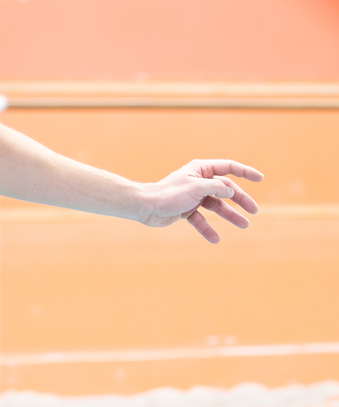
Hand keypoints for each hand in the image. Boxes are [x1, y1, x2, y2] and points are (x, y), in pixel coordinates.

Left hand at [135, 160, 262, 242]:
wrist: (146, 207)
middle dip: (240, 199)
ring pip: (217, 206)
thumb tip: (231, 190)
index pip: (228, 167)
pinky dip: (208, 229)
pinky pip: (201, 220)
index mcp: (200, 170)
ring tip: (244, 225)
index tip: (260, 178)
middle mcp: (198, 182)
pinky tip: (215, 239)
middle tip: (254, 210)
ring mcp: (193, 196)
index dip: (245, 171)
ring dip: (230, 215)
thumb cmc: (170, 194)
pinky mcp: (187, 210)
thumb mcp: (197, 188)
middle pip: (226, 189)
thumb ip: (217, 188)